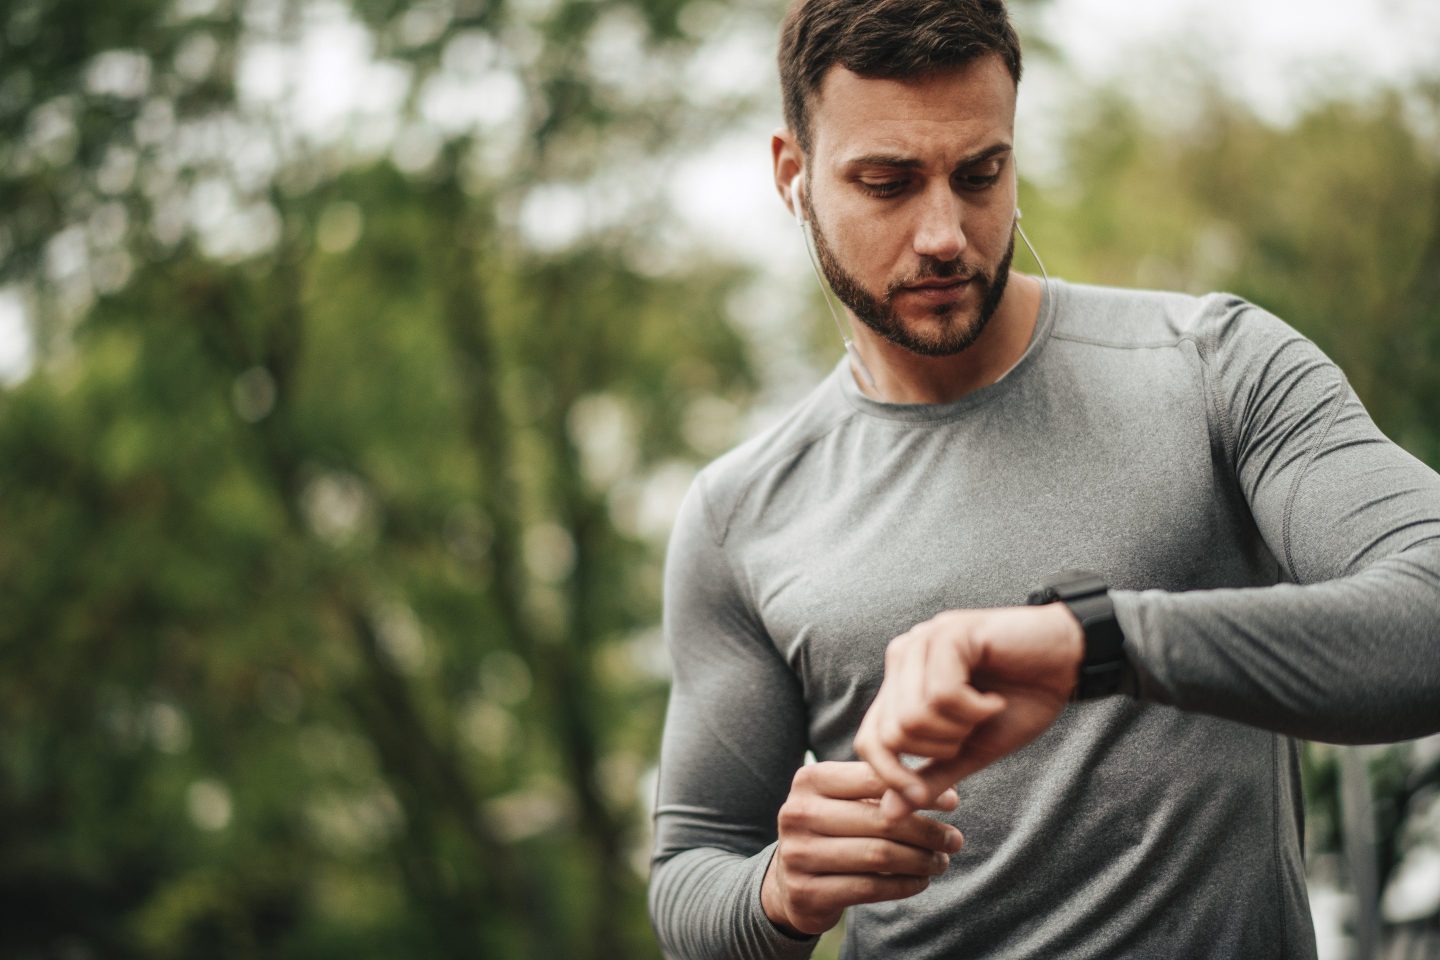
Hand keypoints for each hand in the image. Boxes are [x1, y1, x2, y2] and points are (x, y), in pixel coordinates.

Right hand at [760, 761, 964, 936]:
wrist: (788, 880)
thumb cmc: (831, 828)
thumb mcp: (845, 799)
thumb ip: (884, 789)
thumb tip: (947, 789)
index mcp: (809, 779)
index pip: (874, 778)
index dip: (918, 789)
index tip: (953, 802)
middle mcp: (798, 813)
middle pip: (881, 820)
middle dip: (927, 831)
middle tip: (954, 840)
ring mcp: (797, 854)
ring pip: (878, 855)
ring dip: (920, 860)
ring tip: (941, 861)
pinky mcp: (806, 891)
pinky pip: (869, 888)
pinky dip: (904, 885)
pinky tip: (920, 881)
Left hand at [853, 604, 1083, 818]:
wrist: (1067, 662)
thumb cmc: (1021, 701)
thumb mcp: (972, 751)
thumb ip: (931, 777)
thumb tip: (889, 814)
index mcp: (901, 683)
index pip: (869, 739)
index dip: (891, 775)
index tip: (923, 794)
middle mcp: (903, 657)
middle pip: (892, 733)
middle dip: (939, 748)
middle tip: (972, 730)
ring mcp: (923, 641)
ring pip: (913, 716)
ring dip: (959, 727)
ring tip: (984, 709)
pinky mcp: (948, 633)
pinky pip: (942, 694)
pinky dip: (975, 709)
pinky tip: (994, 698)